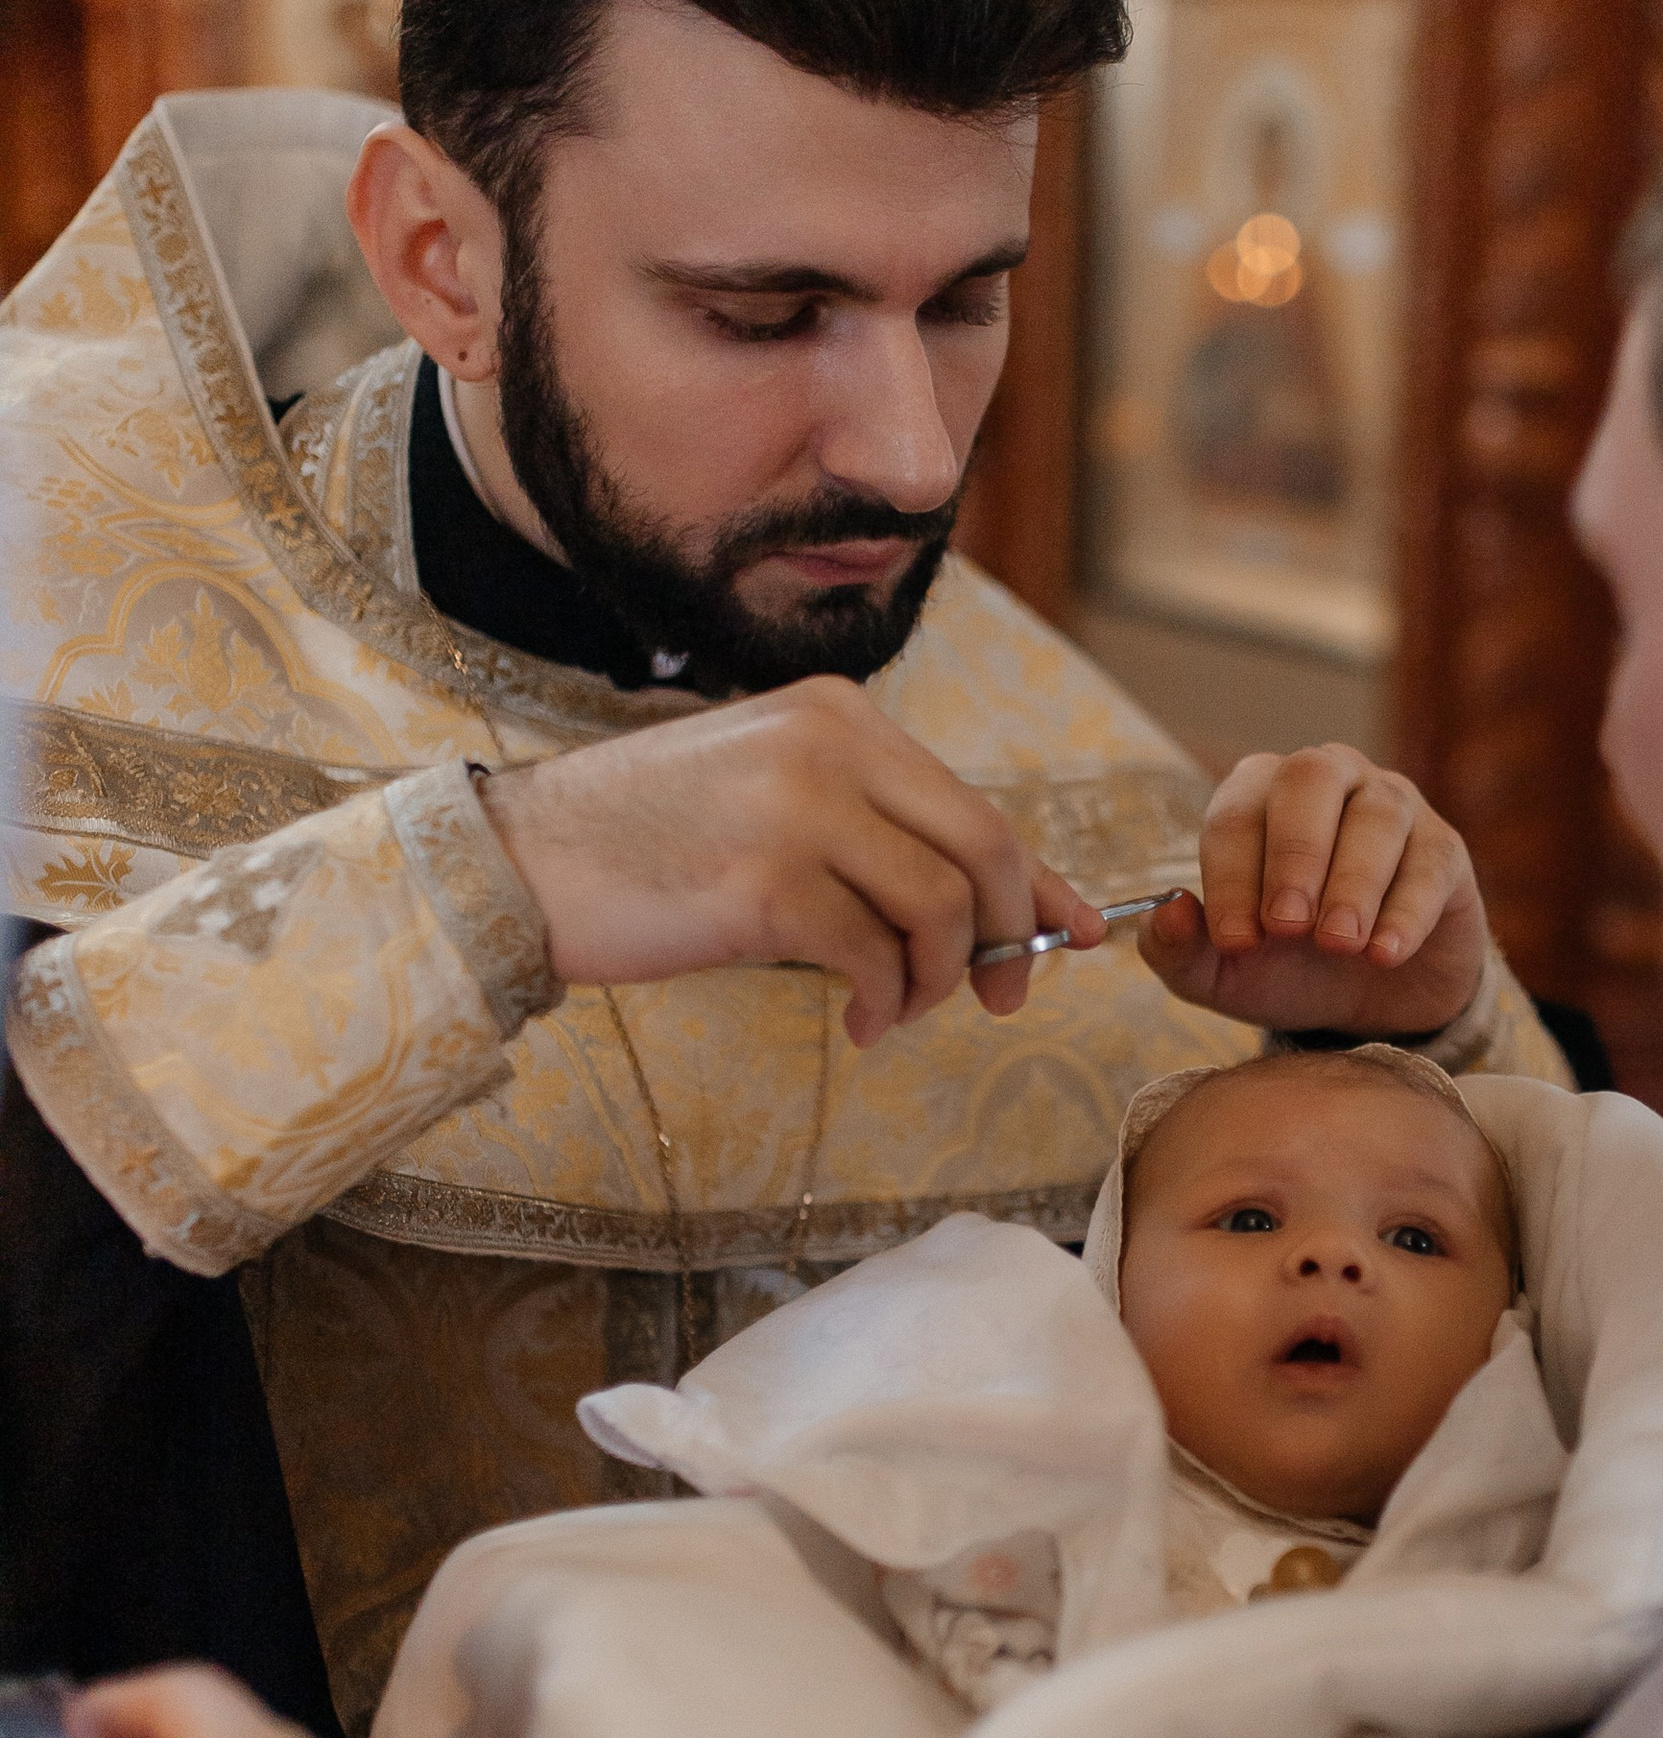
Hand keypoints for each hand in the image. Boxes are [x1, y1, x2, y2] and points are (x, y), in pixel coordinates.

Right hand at [476, 679, 1105, 1046]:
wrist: (516, 864)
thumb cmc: (643, 849)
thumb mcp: (768, 801)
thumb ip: (868, 832)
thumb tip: (986, 907)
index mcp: (837, 714)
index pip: (971, 801)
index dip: (1033, 877)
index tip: (1071, 931)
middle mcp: (828, 745)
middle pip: (981, 849)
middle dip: (1006, 934)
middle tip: (1001, 996)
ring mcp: (799, 809)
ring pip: (938, 908)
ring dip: (937, 980)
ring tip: (897, 1009)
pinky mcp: (767, 883)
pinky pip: (875, 956)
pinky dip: (885, 1002)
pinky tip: (861, 1023)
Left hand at [1136, 748, 1490, 1040]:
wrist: (1371, 1006)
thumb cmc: (1285, 968)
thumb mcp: (1223, 974)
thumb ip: (1179, 948)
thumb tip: (1168, 909)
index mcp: (1260, 795)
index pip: (1237, 812)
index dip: (1233, 875)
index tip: (1236, 941)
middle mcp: (1328, 780)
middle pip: (1310, 778)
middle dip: (1295, 853)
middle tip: (1288, 927)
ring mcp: (1393, 806)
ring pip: (1378, 815)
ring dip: (1354, 882)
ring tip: (1340, 943)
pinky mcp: (1444, 850)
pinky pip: (1430, 861)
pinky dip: (1406, 909)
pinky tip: (1384, 953)